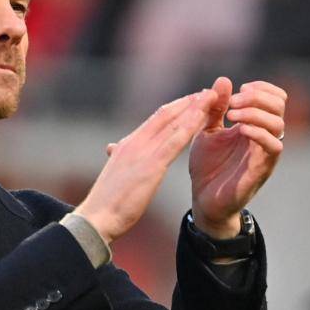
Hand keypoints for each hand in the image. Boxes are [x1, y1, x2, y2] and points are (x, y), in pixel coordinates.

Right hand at [75, 89, 217, 243]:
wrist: (97, 217)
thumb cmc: (106, 201)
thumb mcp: (114, 173)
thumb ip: (118, 157)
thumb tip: (113, 148)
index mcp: (127, 145)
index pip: (155, 120)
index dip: (176, 108)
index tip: (192, 101)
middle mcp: (134, 142)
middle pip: (165, 115)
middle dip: (188, 102)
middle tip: (207, 92)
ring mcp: (142, 152)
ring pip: (172, 123)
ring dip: (193, 108)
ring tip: (211, 97)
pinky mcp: (151, 166)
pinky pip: (174, 142)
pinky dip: (189, 127)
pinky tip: (203, 118)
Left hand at [189, 77, 285, 238]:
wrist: (203, 200)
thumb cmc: (208, 166)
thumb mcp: (206, 130)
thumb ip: (215, 108)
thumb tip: (224, 80)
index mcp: (254, 126)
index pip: (275, 98)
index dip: (262, 88)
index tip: (239, 90)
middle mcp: (263, 138)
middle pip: (279, 106)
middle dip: (257, 98)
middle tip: (232, 103)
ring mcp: (264, 154)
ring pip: (278, 125)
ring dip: (255, 113)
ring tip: (231, 115)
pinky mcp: (261, 170)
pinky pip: (273, 147)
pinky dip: (258, 133)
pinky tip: (239, 130)